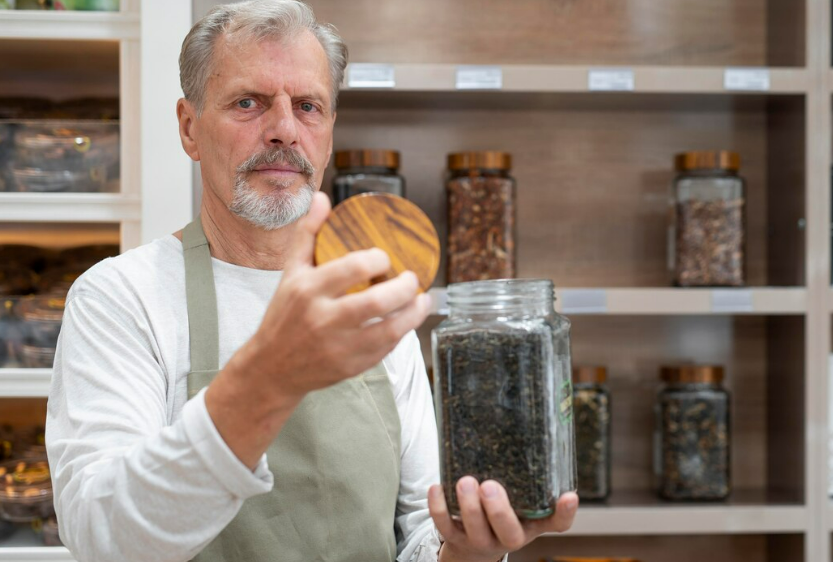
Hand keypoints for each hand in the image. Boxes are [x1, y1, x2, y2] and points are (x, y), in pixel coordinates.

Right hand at [239, 191, 431, 397]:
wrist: (272, 368)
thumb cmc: (285, 315)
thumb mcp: (290, 272)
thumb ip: (307, 234)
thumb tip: (323, 198)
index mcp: (307, 290)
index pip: (353, 267)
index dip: (379, 259)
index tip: (385, 257)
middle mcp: (322, 319)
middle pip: (376, 301)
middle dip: (405, 287)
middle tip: (412, 278)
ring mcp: (338, 346)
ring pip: (388, 329)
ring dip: (414, 313)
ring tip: (422, 300)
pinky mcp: (350, 367)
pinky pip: (386, 348)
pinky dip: (402, 332)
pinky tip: (407, 319)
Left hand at [428, 477, 578, 561]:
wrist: (474, 546)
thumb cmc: (502, 512)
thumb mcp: (520, 500)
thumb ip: (526, 477)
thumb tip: (530, 427)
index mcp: (530, 525)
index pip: (555, 524)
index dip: (564, 513)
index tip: (569, 496)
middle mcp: (508, 536)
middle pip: (508, 532)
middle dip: (498, 511)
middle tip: (490, 486)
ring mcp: (481, 540)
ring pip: (476, 530)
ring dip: (469, 507)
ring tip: (465, 482)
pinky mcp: (455, 539)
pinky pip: (445, 527)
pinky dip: (439, 508)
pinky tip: (437, 487)